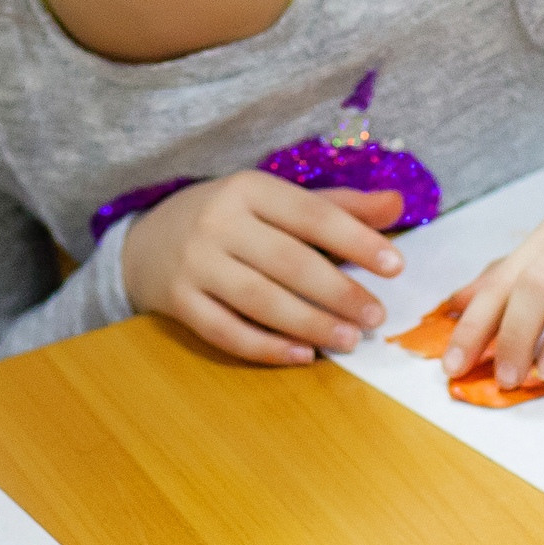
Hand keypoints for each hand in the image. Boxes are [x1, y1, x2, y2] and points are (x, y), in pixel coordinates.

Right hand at [120, 173, 405, 365]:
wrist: (146, 240)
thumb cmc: (229, 220)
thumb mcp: (275, 201)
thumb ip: (337, 205)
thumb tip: (397, 203)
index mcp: (249, 188)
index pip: (311, 214)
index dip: (356, 240)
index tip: (395, 266)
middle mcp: (217, 222)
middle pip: (289, 262)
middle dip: (339, 292)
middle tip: (376, 317)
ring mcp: (194, 263)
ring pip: (260, 300)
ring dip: (310, 324)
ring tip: (349, 340)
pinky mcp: (177, 301)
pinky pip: (225, 331)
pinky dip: (266, 347)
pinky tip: (301, 356)